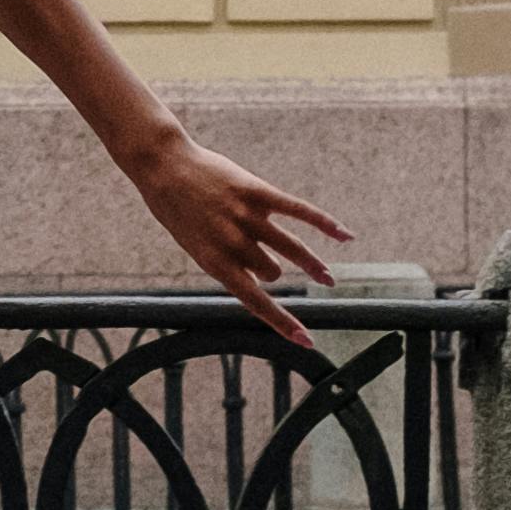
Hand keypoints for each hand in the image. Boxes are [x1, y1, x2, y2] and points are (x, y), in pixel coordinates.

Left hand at [123, 134, 351, 347]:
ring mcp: (247, 217)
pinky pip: (299, 212)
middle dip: (271, 270)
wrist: (164, 168)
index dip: (283, 323)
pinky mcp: (258, 193)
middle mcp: (233, 244)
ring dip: (311, 265)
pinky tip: (346, 236)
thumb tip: (267, 275)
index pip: (256, 302)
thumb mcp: (196, 247)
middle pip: (273, 272)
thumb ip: (228, 262)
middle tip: (261, 258)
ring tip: (326, 277)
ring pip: (291, 250)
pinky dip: (325, 224)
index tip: (306, 341)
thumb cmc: (178, 210)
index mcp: (215, 264)